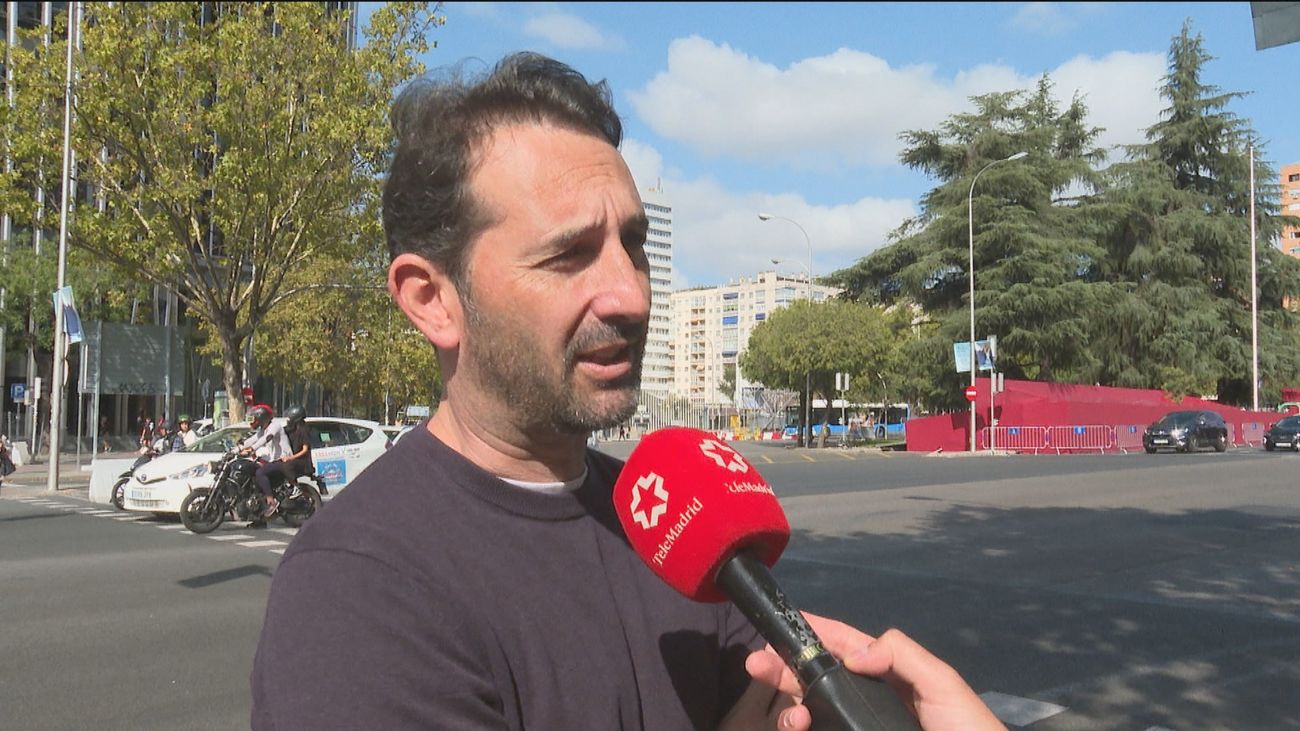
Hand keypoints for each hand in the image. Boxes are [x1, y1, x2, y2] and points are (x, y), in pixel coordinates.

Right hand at [744, 614, 1003, 730]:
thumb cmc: (966, 727)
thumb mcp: (940, 681)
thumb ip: (899, 654)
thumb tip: (852, 654)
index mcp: (886, 673)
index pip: (842, 644)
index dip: (812, 631)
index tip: (781, 624)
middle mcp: (867, 699)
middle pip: (816, 677)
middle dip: (783, 667)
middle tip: (755, 663)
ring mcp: (857, 725)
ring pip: (811, 710)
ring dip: (790, 707)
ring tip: (790, 717)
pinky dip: (799, 728)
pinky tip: (798, 727)